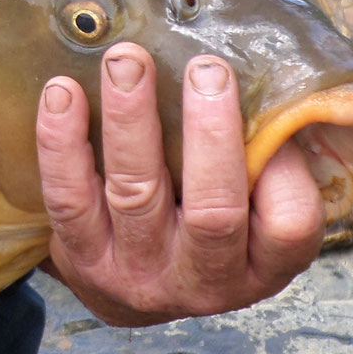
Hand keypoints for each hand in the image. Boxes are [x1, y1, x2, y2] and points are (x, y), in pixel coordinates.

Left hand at [34, 43, 322, 326]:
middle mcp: (204, 279)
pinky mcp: (82, 258)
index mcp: (261, 266)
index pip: (290, 226)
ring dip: (130, 119)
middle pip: (213, 210)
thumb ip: (263, 158)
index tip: (269, 114)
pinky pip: (68, 197)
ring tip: (127, 62)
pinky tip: (63, 92)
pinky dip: (62, 142)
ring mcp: (139, 271)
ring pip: (135, 192)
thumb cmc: (205, 224)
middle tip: (205, 69)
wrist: (135, 291)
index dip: (284, 168)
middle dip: (209, 131)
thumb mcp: (253, 211)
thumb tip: (270, 85)